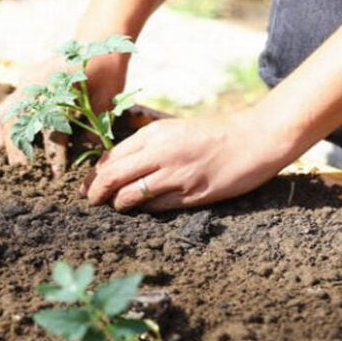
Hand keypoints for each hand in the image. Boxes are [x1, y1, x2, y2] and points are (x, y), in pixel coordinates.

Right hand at [0, 52, 129, 176]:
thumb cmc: (107, 69)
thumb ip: (94, 127)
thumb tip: (83, 156)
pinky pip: (4, 108)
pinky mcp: (23, 83)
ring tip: (2, 161)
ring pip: (3, 114)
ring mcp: (26, 82)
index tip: (57, 173)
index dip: (53, 153)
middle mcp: (36, 82)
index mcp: (58, 85)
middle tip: (23, 172)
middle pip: (18, 120)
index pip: (51, 126)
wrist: (97, 39)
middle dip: (19, 149)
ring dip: (2, 140)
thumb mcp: (108, 98)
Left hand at [81, 108, 296, 211]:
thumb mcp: (175, 130)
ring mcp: (176, 175)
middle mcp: (161, 153)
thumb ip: (148, 145)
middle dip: (95, 193)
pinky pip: (156, 208)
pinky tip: (143, 209)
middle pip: (111, 177)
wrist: (255, 138)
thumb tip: (118, 165)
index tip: (86, 187)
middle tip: (91, 202)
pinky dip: (144, 210)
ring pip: (130, 196)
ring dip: (118, 205)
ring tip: (116, 207)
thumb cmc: (214, 134)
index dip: (93, 176)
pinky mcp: (192, 194)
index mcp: (154, 134)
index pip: (110, 158)